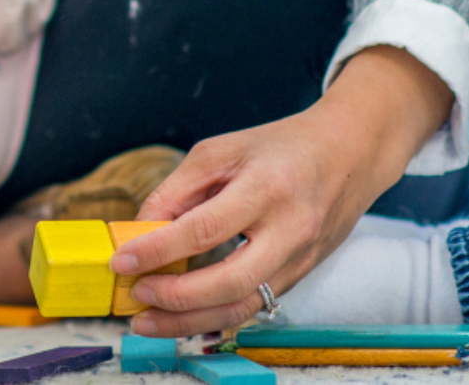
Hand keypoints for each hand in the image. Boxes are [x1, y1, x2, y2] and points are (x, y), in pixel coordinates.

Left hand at [110, 46, 454, 335]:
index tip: (121, 261)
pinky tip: (183, 317)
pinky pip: (254, 306)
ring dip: (190, 320)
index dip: (158, 249)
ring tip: (148, 321)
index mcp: (265, 187)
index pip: (204, 229)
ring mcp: (299, 259)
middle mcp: (288, 230)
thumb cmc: (277, 147)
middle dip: (174, 296)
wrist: (347, 155)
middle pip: (228, 281)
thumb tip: (140, 230)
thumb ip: (178, 190)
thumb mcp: (220, 151)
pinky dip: (215, 317)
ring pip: (242, 306)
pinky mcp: (300, 276)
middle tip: (135, 295)